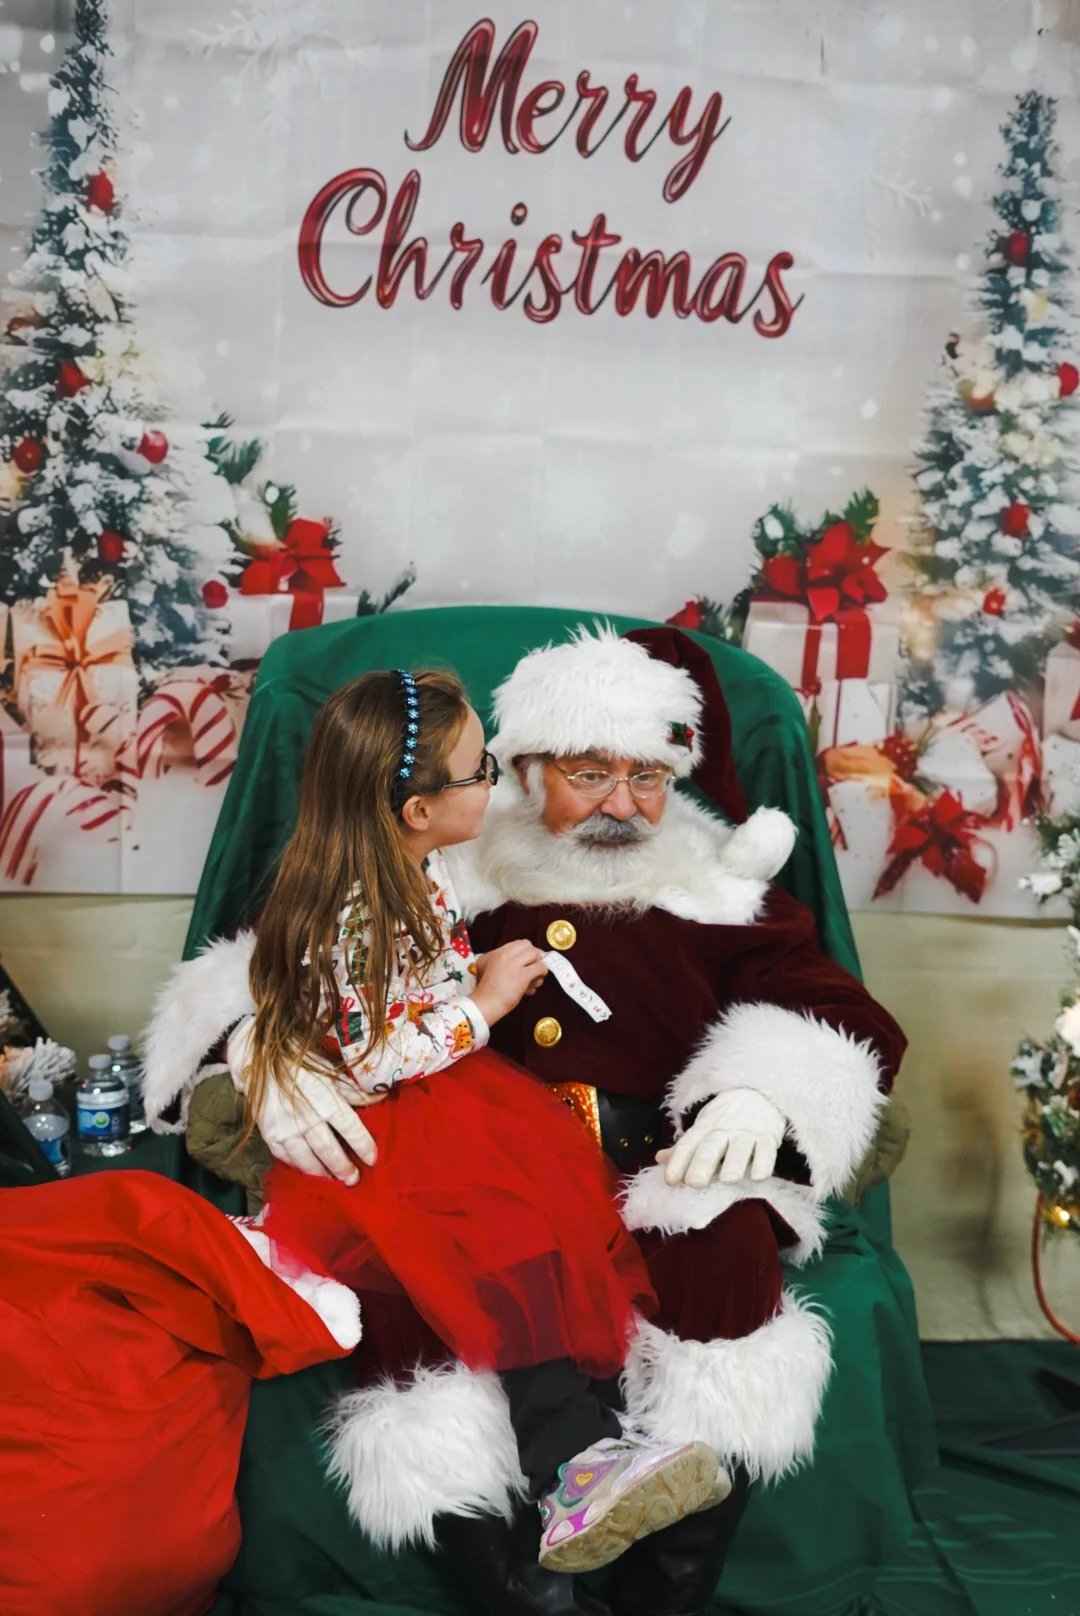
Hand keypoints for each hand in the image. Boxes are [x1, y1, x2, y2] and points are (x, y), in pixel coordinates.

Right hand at [227, 1017, 377, 1183]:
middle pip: (329, 1150)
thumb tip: (382, 1097)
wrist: (259, 1060)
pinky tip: (310, 1171)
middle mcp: (306, 1116)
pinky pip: (287, 1158)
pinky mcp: (270, 1135)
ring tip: (335, 1181)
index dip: (363, 1145)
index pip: (350, 1127)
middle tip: (354, 1180)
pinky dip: (300, 1167)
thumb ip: (354, 1090)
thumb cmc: (301, 1064)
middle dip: (344, 1168)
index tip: (373, 1159)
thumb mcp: (330, 1072)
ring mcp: (285, 1128)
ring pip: (307, 1160)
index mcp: (325, 1098)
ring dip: (323, 1174)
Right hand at [470, 940, 548, 1024]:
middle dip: (534, 955)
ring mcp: (515, 964)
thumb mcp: (483, 966)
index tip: (528, 959)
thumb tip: (511, 960)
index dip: (526, 951)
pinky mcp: (522, 976)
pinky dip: (542, 973)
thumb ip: (494, 959)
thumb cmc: (485, 990)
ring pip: (536, 955)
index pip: (519, 943)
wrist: (485, 1003)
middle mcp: (506, 955)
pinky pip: (540, 968)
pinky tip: (536, 981)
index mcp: (497, 952)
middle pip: (529, 946)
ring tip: (535, 978)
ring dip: (539, 965)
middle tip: (534, 965)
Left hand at [657, 1088, 784, 1188]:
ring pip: (740, 1147)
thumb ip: (684, 1148)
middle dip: (703, 1163)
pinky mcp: (769, 1135)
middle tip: (695, 1182)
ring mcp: (747, 1132)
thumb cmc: (725, 1118)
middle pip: (712, 1145)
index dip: (678, 1161)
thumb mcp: (703, 1128)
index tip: (671, 1181)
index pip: (688, 1144)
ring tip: (728, 1180)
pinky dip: (763, 1162)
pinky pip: (766, 1149)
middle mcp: (724, 1129)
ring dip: (734, 1163)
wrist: (757, 1092)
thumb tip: (660, 1159)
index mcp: (705, 1127)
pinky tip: (757, 1176)